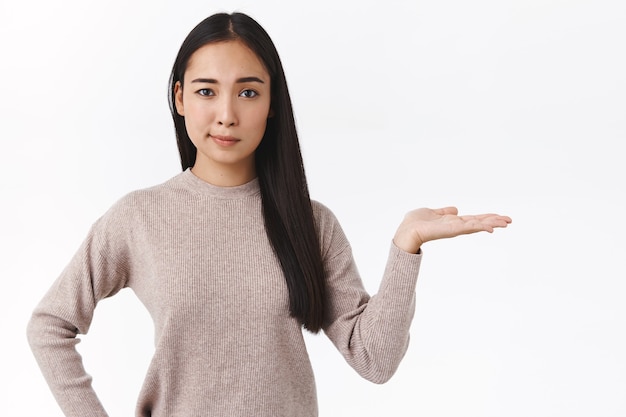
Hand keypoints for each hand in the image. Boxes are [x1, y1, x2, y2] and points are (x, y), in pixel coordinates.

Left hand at [393, 206, 511, 253]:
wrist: (407, 230)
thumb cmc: (415, 222)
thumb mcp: (432, 212)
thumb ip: (444, 212)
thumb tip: (455, 209)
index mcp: (452, 221)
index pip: (473, 219)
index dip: (486, 217)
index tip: (500, 216)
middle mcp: (456, 226)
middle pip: (479, 222)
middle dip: (494, 221)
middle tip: (510, 220)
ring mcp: (455, 229)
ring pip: (477, 225)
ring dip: (492, 223)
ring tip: (506, 222)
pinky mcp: (451, 230)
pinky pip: (469, 227)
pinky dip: (480, 227)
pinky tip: (490, 227)